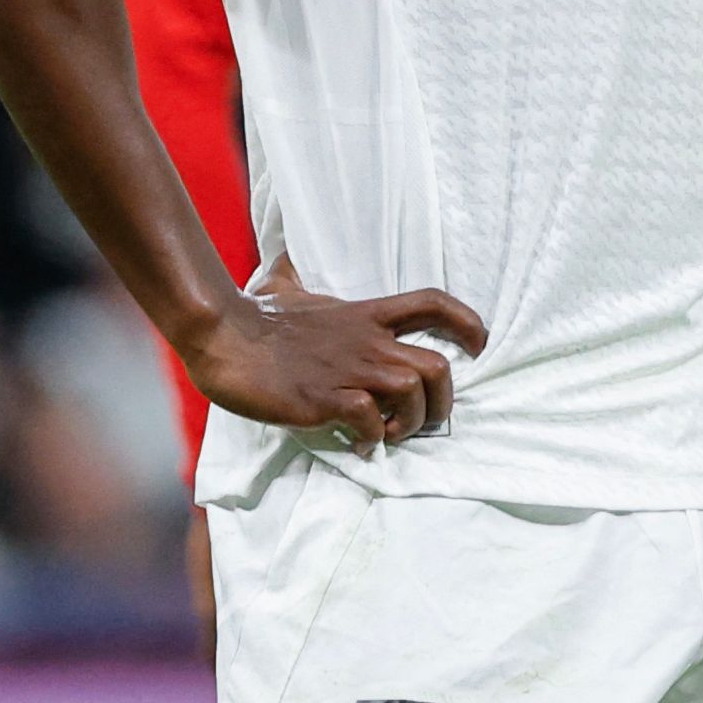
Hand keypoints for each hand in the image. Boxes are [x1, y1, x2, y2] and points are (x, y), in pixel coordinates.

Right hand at [182, 258, 487, 455]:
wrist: (224, 339)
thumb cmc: (258, 319)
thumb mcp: (288, 290)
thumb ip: (297, 279)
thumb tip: (284, 258)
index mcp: (365, 315)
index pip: (433, 304)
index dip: (467, 322)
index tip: (478, 345)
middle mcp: (367, 342)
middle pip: (437, 366)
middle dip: (442, 403)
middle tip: (422, 421)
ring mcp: (348, 371)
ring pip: (413, 393)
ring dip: (409, 424)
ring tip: (387, 434)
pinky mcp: (326, 399)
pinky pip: (371, 420)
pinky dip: (373, 438)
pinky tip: (360, 444)